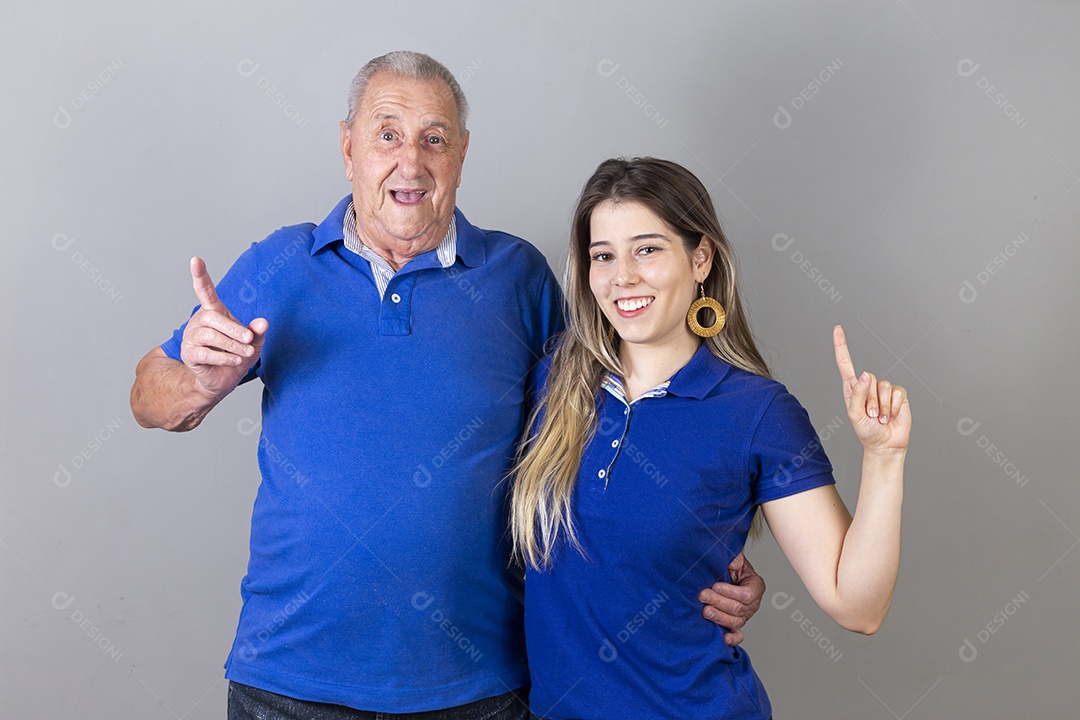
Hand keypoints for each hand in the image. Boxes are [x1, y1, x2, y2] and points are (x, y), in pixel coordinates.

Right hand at [179, 257, 267, 398]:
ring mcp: (192, 337)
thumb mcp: (253, 342)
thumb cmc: (237, 355)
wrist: (223, 380)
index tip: (195, 260)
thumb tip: (264, 322)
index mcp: (214, 312)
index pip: (205, 291)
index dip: (200, 276)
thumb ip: (257, 331)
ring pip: (209, 335)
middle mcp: (200, 321)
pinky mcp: (189, 354)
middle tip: (249, 339)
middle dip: (233, 329)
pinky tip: (235, 359)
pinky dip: (223, 356)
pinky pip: (205, 352)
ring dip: (231, 344)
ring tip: (245, 352)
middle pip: (213, 318)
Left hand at [698, 552, 764, 645]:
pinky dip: (732, 638)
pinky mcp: (735, 623)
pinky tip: (723, 638)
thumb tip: (731, 563)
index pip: (746, 595)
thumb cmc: (729, 565)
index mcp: (755, 586)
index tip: (715, 585)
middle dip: (719, 602)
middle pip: (739, 609)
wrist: (723, 571)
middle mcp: (752, 603)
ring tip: (705, 611)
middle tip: (703, 595)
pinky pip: (738, 635)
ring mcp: (745, 615)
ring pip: (735, 621)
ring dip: (719, 617)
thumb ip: (734, 559)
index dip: (730, 592)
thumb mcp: (734, 557)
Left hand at [833, 325, 910, 452]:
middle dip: (869, 399)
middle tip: (870, 415)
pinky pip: (896, 392)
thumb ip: (857, 394)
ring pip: (882, 386)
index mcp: (852, 388)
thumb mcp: (854, 414)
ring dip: (881, 406)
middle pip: (867, 378)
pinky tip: (891, 416)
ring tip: (880, 418)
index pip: (845, 363)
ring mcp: (883, 389)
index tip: (838, 329)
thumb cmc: (866, 431)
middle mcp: (867, 386)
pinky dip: (892, 407)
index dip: (841, 346)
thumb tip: (865, 374)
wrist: (885, 444)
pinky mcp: (898, 394)